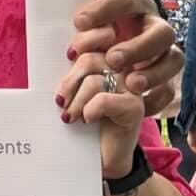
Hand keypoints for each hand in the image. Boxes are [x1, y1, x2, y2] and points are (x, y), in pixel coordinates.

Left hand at [55, 54, 144, 178]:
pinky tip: (89, 120)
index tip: (67, 57)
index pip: (93, 38)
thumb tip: (61, 54)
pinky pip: (103, 100)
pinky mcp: (135, 106)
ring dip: (76, 102)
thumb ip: (70, 70)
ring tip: (70, 117)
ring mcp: (131, 87)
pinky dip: (89, 111)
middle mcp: (122, 68)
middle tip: (60, 102)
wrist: (98, 157)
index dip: (80, 43)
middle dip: (69, 83)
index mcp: (107, 58)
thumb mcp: (72, 91)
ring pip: (94, 82)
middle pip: (89, 60)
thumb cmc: (81, 120)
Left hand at [65, 0, 182, 115]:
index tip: (79, 22)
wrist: (111, 24)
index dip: (105, 10)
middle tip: (113, 60)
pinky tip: (141, 106)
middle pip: (162, 33)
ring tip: (131, 85)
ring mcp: (163, 50)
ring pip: (174, 60)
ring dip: (154, 74)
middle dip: (139, 47)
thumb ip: (83, 5)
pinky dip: (157, 98)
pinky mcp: (164, 75)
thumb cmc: (95, 12)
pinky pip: (170, 88)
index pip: (126, 0)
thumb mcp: (89, 1)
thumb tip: (78, 18)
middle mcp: (153, 25)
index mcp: (135, 1)